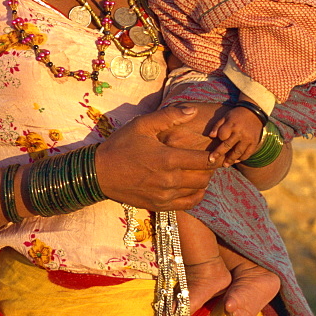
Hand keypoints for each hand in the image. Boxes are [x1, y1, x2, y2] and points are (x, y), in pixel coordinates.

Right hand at [95, 104, 218, 211]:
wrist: (100, 173)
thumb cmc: (121, 145)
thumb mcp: (142, 124)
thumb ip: (169, 116)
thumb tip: (193, 110)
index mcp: (168, 159)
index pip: (204, 160)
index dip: (214, 154)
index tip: (216, 149)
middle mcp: (170, 181)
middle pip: (204, 177)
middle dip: (210, 167)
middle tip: (209, 158)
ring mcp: (165, 196)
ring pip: (198, 190)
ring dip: (203, 180)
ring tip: (200, 169)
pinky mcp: (160, 205)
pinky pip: (188, 204)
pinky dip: (196, 195)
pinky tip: (192, 185)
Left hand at [209, 107, 262, 165]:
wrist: (254, 113)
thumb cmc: (236, 115)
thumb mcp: (226, 116)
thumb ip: (217, 126)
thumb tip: (210, 136)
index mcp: (232, 124)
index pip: (222, 135)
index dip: (220, 137)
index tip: (219, 139)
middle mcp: (240, 133)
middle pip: (228, 146)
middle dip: (219, 154)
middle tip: (211, 160)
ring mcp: (248, 139)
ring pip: (238, 152)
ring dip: (231, 160)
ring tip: (225, 165)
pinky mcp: (254, 143)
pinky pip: (247, 153)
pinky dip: (242, 158)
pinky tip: (237, 161)